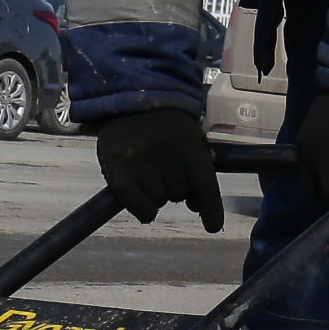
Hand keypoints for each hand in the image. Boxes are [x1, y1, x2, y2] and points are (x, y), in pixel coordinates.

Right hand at [93, 107, 224, 231]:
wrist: (130, 103)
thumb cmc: (166, 127)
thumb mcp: (190, 137)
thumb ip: (198, 168)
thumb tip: (196, 206)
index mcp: (188, 144)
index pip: (204, 184)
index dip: (211, 209)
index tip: (212, 227)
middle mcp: (164, 155)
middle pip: (179, 194)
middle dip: (176, 188)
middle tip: (165, 169)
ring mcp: (139, 163)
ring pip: (159, 201)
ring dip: (157, 194)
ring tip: (148, 172)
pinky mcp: (116, 172)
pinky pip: (139, 207)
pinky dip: (144, 209)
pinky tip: (141, 197)